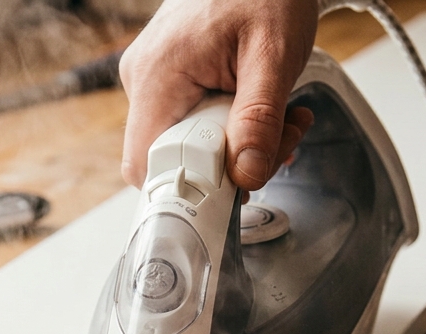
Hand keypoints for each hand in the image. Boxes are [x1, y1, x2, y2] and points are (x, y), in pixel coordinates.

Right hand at [119, 0, 319, 189]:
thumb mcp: (273, 55)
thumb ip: (259, 119)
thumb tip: (245, 175)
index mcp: (157, 77)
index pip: (148, 167)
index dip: (193, 187)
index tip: (241, 182)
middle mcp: (144, 81)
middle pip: (174, 160)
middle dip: (232, 163)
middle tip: (280, 140)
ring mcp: (154, 80)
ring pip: (190, 144)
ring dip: (240, 143)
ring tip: (282, 115)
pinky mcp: (170, 80)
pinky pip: (194, 122)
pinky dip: (233, 125)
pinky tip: (262, 106)